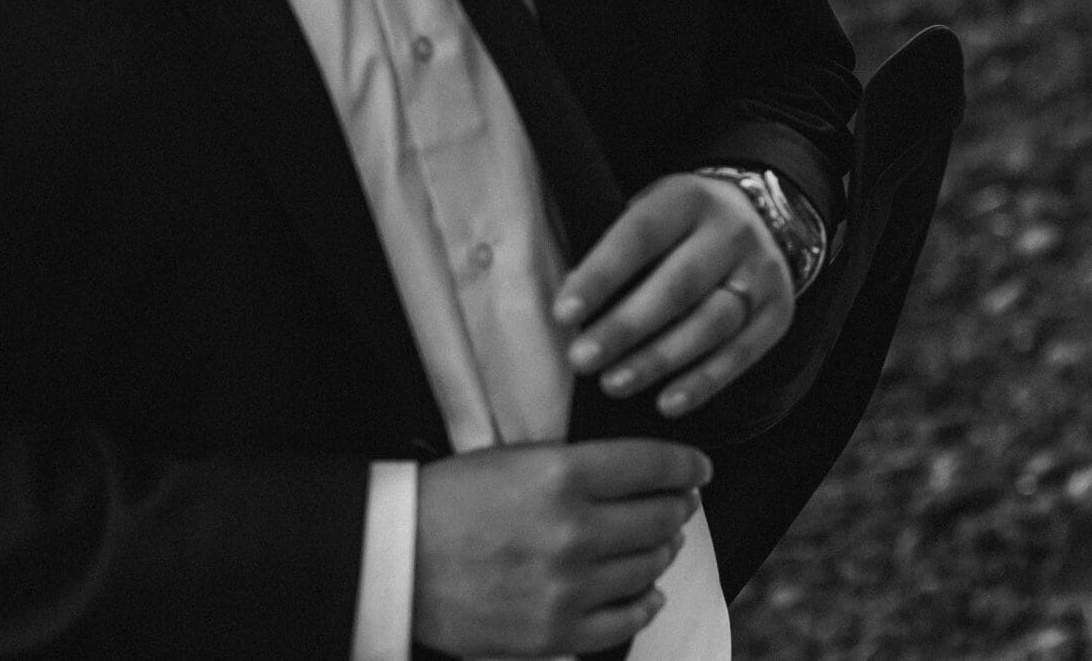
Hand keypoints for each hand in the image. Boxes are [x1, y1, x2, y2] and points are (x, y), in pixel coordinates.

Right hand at [412, 438, 707, 656]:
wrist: (393, 561)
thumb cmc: (453, 501)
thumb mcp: (520, 459)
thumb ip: (586, 466)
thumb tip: (652, 477)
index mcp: (563, 475)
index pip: (657, 465)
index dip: (688, 466)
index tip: (698, 469)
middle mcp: (572, 531)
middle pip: (662, 518)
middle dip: (677, 508)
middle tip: (678, 505)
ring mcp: (566, 588)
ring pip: (650, 567)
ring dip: (662, 552)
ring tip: (658, 543)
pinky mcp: (553, 632)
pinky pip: (625, 620)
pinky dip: (645, 602)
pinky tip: (646, 591)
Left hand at [555, 172, 794, 416]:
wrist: (756, 218)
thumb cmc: (677, 228)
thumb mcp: (649, 214)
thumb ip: (615, 252)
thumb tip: (570, 312)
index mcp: (688, 199)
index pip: (640, 235)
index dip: (601, 276)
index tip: (563, 314)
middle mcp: (731, 232)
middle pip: (679, 285)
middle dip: (626, 327)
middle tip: (582, 360)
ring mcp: (760, 272)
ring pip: (711, 323)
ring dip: (660, 358)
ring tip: (615, 384)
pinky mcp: (777, 311)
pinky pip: (742, 352)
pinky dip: (704, 381)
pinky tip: (667, 402)